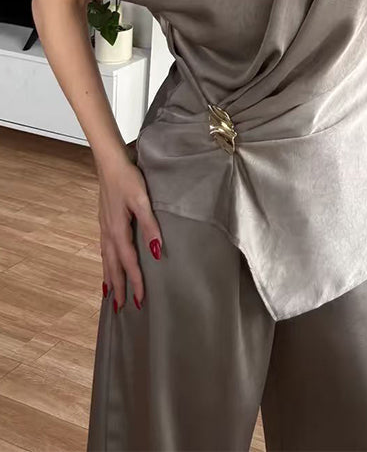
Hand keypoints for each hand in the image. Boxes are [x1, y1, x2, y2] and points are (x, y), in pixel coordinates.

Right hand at [98, 159, 162, 311]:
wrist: (109, 162)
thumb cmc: (128, 179)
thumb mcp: (142, 201)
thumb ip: (150, 226)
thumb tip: (156, 251)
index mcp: (118, 231)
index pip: (128, 263)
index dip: (135, 282)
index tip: (139, 301)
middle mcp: (108, 233)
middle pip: (113, 267)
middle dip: (118, 287)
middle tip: (121, 309)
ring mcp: (104, 227)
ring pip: (106, 259)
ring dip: (110, 277)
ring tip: (111, 294)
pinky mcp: (104, 220)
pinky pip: (104, 249)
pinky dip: (106, 262)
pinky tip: (108, 263)